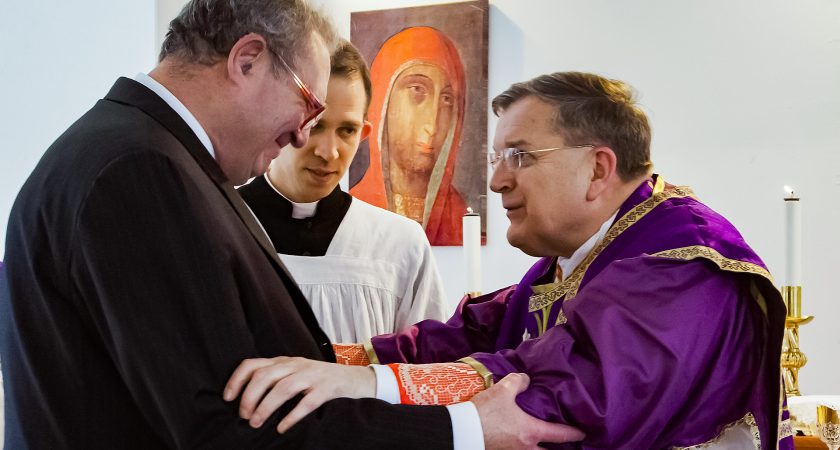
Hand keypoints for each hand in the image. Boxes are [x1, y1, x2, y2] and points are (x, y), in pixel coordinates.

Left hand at [223, 356, 375, 431]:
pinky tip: (282, 428)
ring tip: (257, 423)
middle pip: (265, 376)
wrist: (355, 379)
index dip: (237, 380)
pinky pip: (306, 402)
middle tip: (245, 416)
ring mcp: (313, 375)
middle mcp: (296, 365)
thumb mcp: (295, 372)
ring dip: (266, 407)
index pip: (253, 364)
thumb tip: (246, 398)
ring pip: (283, 388)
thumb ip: (276, 378)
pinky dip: (291, 416)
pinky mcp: (327, 388)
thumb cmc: (319, 380)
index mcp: (285, 361)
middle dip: (249, 397)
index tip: (228, 398)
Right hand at [471, 373, 584, 449]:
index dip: (574, 433)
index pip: (561, 435)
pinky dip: (524, 448)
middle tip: (562, 442)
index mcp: (532, 432)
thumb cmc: (485, 412)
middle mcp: (526, 448)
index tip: (583, 433)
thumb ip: (518, 381)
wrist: (461, 431)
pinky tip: (521, 441)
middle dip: (557, 449)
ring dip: (540, 449)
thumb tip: (526, 379)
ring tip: (541, 442)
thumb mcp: (502, 391)